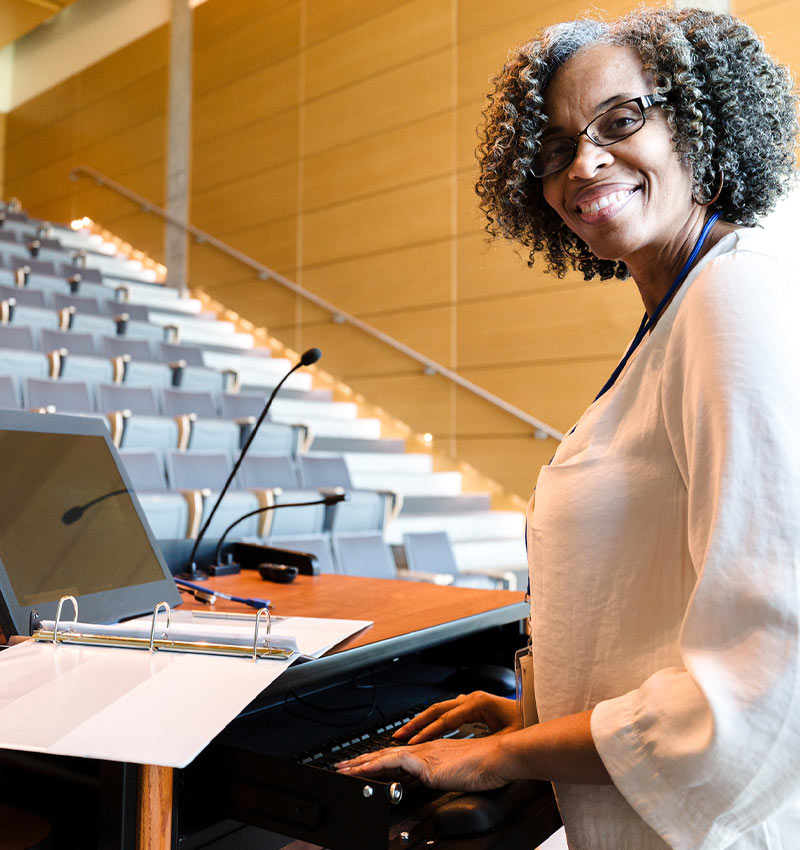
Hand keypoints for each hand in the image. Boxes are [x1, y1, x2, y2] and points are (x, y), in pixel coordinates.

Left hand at [336, 736, 508, 790]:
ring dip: (361, 764)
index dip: (378, 760)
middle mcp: (424, 750)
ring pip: (384, 756)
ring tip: (344, 769)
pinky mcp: (426, 763)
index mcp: (432, 751)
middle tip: (342, 766)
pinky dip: (376, 765)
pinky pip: (394, 762)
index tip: (361, 765)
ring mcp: (424, 755)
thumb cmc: (487, 767)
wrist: (498, 758)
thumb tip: (440, 780)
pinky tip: (364, 770)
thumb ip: (446, 773)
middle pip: (386, 754)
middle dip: (361, 761)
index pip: (397, 756)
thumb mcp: (460, 772)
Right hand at [394, 691, 517, 743]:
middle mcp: (473, 699)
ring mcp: (473, 701)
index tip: (412, 743)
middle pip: (437, 709)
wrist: (541, 712)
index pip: (445, 720)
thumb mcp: (508, 737)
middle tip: (399, 734)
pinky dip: (436, 721)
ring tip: (409, 732)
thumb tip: (473, 750)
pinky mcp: (476, 707)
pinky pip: (449, 712)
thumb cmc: (528, 725)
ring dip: (424, 721)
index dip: (427, 732)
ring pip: (441, 709)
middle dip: (417, 723)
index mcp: (478, 703)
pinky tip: (430, 729)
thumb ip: (488, 742)